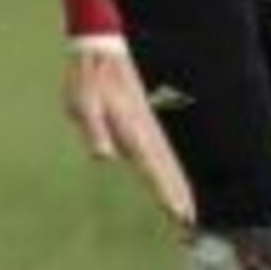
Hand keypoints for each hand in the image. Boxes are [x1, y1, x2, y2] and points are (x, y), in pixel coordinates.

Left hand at [64, 39, 196, 227]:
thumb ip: (93, 129)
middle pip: (165, 167)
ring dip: (178, 184)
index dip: (163, 190)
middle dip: (176, 193)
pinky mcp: (145, 122)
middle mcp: (145, 130)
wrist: (102, 48)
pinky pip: (163, 152)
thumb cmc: (87, 78)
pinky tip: (174, 181)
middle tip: (188, 221)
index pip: (151, 166)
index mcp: (131, 128)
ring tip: (188, 209)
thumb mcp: (82, 103)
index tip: (177, 212)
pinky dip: (171, 169)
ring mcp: (148, 126)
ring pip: (168, 160)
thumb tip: (103, 156)